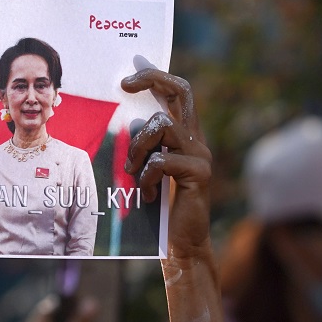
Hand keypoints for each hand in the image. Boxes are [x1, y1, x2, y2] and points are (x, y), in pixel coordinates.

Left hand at [120, 68, 211, 259]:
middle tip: (125, 84)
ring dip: (138, 146)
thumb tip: (122, 122)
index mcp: (184, 137)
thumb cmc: (159, 210)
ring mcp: (200, 155)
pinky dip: (146, 177)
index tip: (129, 78)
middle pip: (182, 91)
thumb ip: (144, 148)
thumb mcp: (148, 170)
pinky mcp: (199, 174)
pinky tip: (148, 196)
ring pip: (162, 126)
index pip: (178, 93)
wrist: (182, 244)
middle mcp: (197, 140)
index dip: (156, 77)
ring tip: (133, 172)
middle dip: (153, 79)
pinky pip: (161, 161)